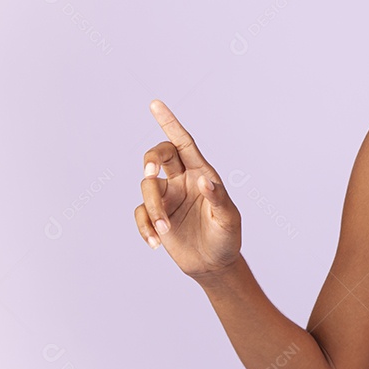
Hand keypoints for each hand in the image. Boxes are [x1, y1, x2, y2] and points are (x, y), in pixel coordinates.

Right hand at [134, 100, 242, 278]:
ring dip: (152, 209)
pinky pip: (140, 213)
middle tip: (151, 173)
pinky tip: (155, 243)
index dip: (170, 123)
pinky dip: (144, 227)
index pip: (184, 143)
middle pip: (158, 157)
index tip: (155, 104)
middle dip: (151, 161)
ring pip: (146, 188)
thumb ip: (218, 199)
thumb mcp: (228, 220)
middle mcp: (182, 180)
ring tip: (164, 231)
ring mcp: (168, 197)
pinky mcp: (156, 216)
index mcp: (202, 173)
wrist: (214, 264)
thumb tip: (205, 181)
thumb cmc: (227, 238)